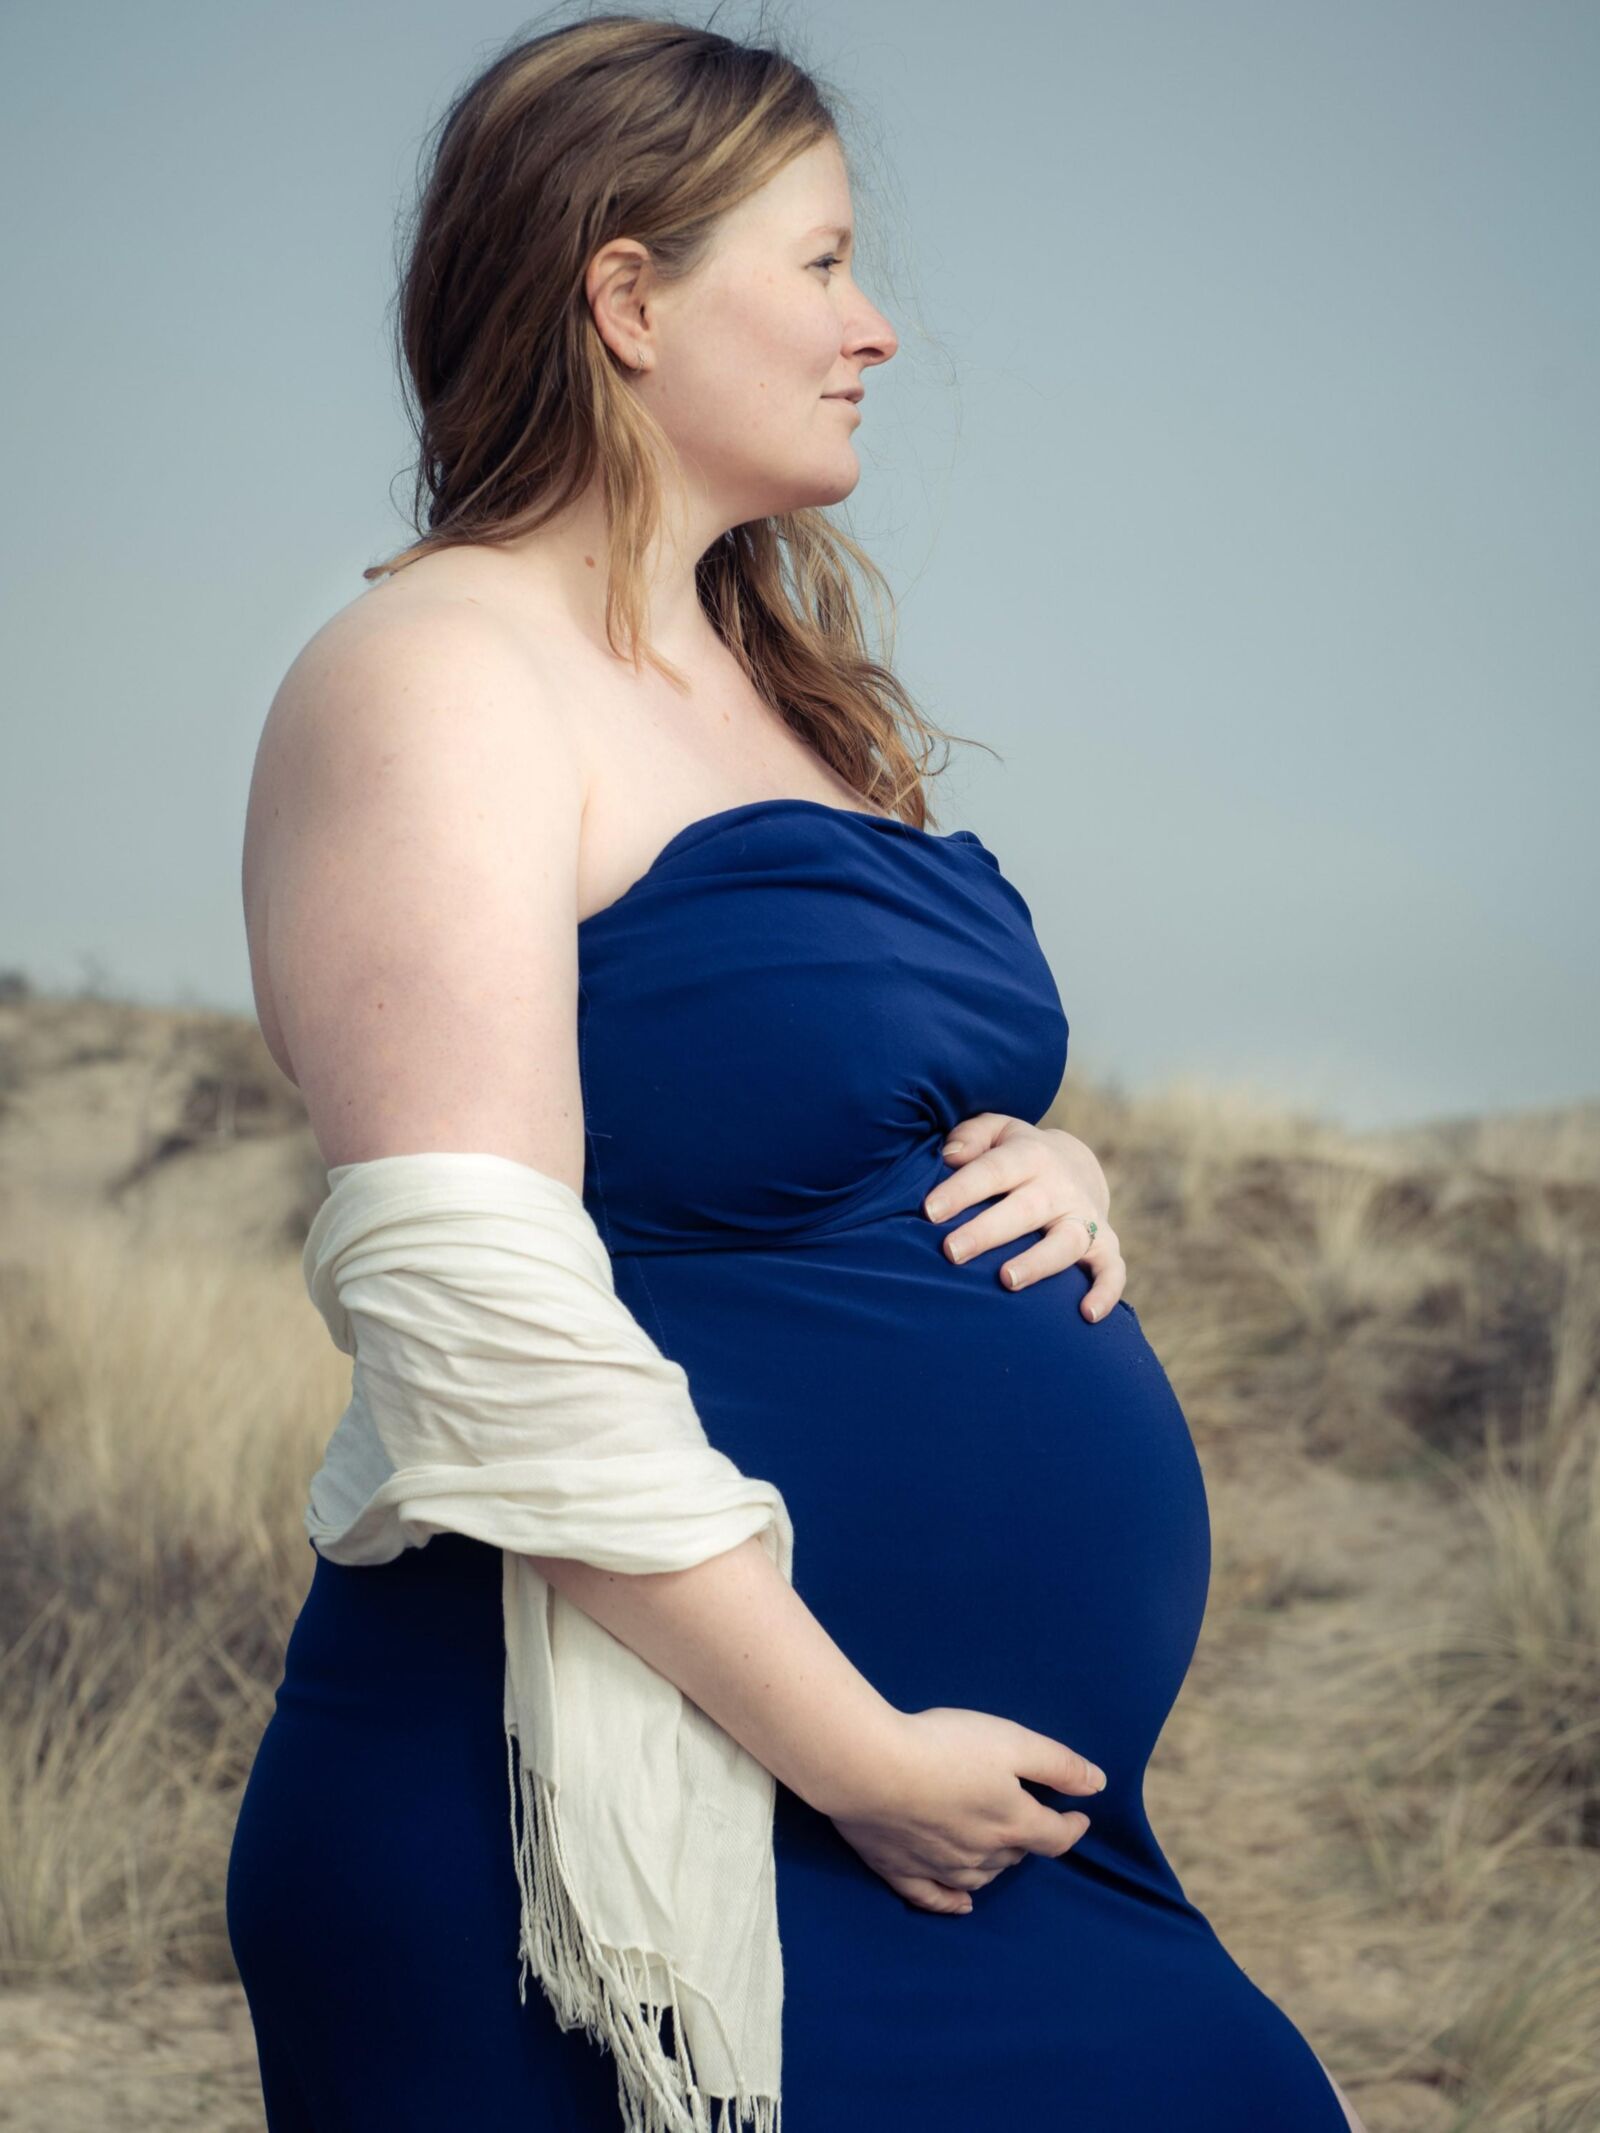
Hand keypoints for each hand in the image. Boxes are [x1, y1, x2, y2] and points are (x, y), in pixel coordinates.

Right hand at [828, 1705, 1102, 1915]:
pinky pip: (934, 1898)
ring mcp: (939, 1867)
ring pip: (981, 1877)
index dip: (1073, 1826)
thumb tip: (1097, 1784)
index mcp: (1011, 1823)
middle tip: (1028, 1818)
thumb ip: (1057, 1763)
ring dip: (997, 1866)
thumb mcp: (1011, 1741)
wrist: (869, 1767)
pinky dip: (952, 1903)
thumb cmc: (943, 1747)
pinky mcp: (900, 1870)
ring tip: (1001, 1851)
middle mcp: (981, 1854)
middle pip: (1016, 1856)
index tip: (1080, 1817)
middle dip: (1029, 1838)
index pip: (1055, 1835)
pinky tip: (962, 1904)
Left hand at [923, 1115, 1126, 1321]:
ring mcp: (1085, 1217)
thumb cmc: (1017, 1155)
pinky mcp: (1105, 1245)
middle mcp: (1060, 1187)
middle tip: (951, 1252)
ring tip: (1006, 1281)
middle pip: (1025, 1209)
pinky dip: (1106, 1291)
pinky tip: (1087, 1315)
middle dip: (988, 1232)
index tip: (930, 1211)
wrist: (1077, 1166)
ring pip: (1067, 1242)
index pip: (993, 1170)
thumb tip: (951, 1156)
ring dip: (1039, 1263)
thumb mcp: (997, 1132)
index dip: (962, 1190)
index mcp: (1029, 1155)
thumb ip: (972, 1136)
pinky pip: (1112, 1270)